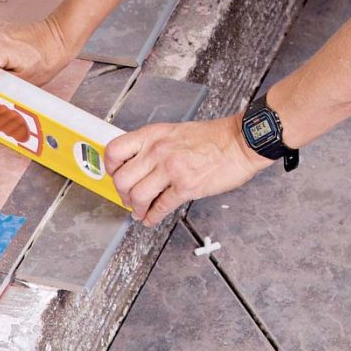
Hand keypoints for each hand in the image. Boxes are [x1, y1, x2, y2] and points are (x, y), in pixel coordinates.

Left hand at [105, 114, 270, 226]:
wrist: (240, 141)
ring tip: (141, 211)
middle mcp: (158, 150)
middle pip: (122, 179)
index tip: (114, 175)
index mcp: (154, 134)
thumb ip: (155, 146)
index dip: (110, 168)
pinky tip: (153, 218)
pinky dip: (153, 217)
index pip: (115, 150)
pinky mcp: (186, 186)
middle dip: (123, 195)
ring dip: (136, 209)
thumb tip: (138, 166)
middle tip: (128, 199)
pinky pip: (160, 207)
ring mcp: (172, 168)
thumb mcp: (175, 131)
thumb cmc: (213, 137)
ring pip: (137, 196)